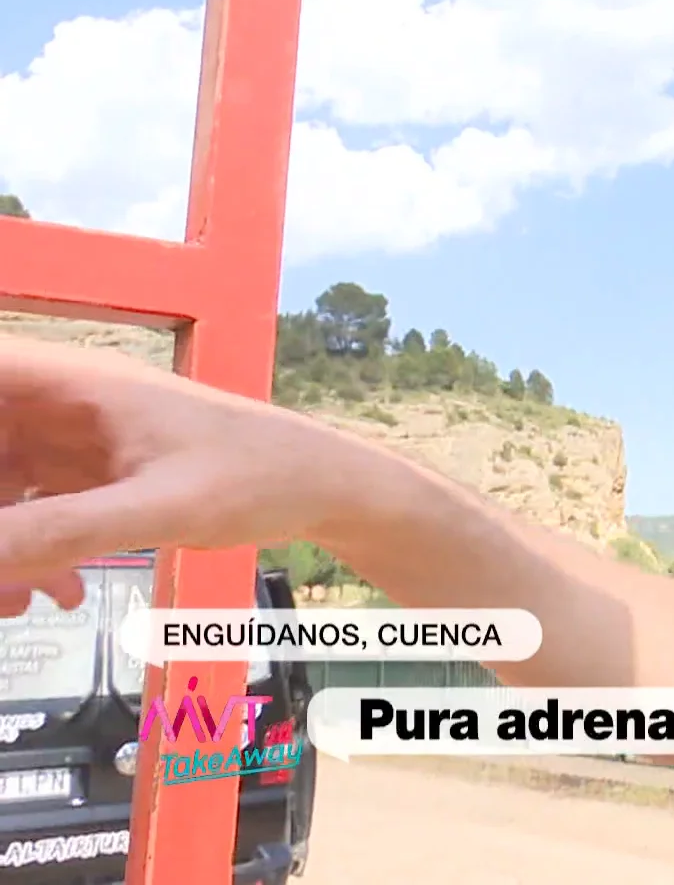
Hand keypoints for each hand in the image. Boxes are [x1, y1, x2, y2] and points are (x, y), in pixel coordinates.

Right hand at [0, 338, 388, 614]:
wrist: (326, 489)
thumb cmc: (258, 479)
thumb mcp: (159, 510)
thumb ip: (61, 531)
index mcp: (78, 384)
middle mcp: (69, 403)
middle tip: (1, 575)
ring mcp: (80, 439)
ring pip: (0, 481)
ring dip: (2, 540)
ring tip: (15, 604)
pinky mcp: (97, 474)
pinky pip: (31, 506)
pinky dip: (29, 551)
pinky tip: (55, 595)